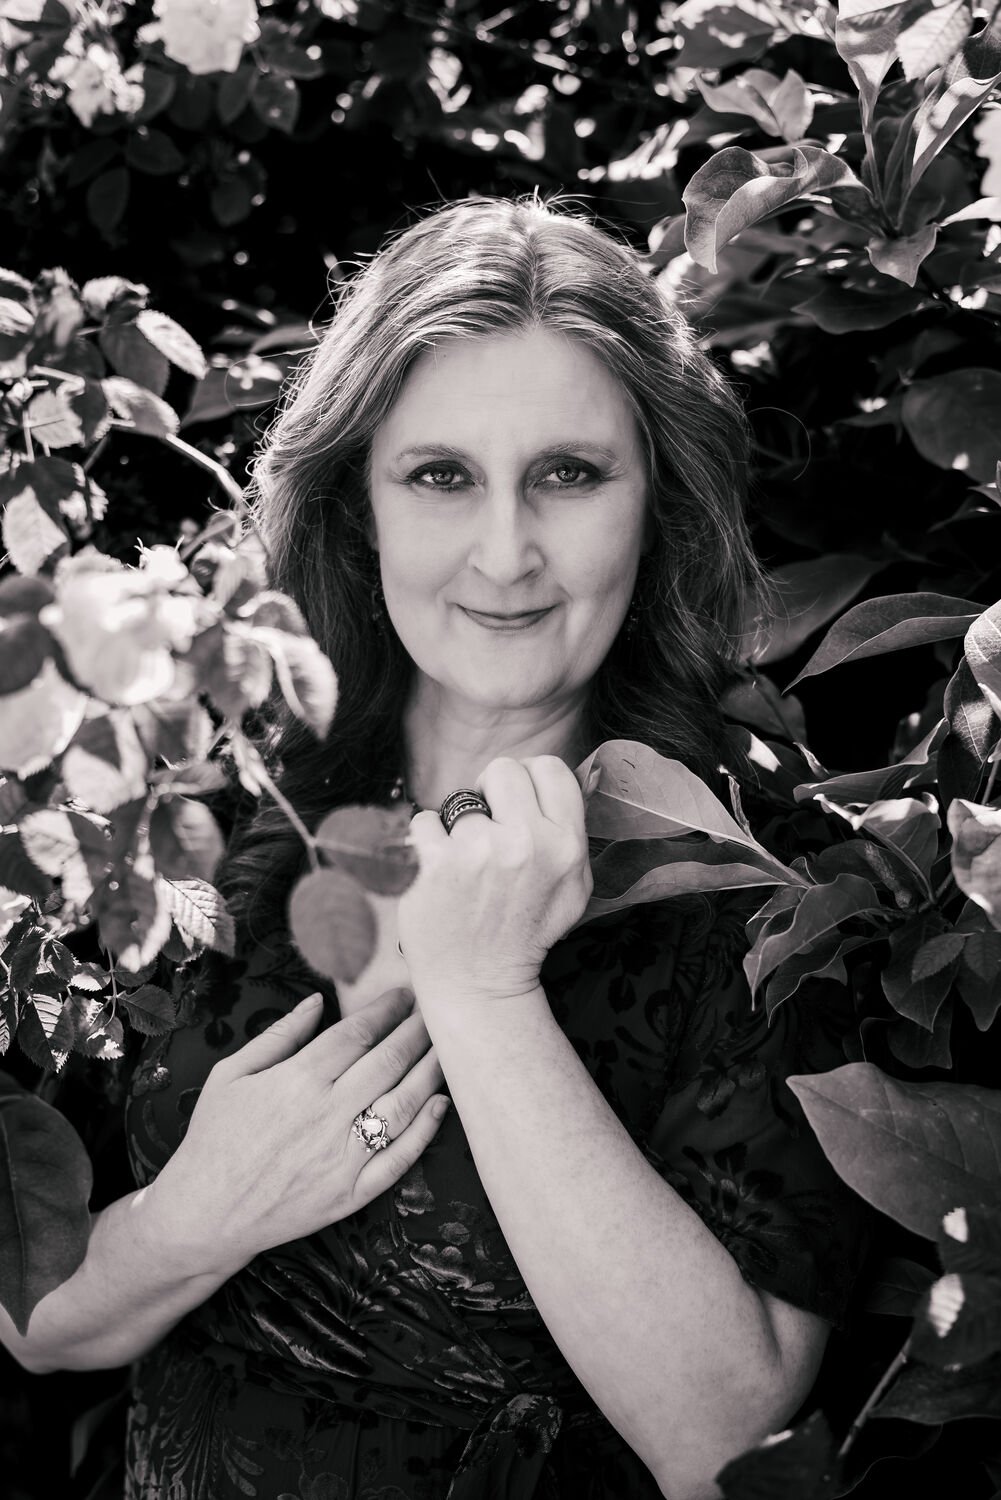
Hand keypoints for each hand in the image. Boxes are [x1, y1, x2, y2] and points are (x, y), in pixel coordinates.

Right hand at [143, 988, 448, 1278]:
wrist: (204, 1213)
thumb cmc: (215, 1138)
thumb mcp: (232, 1074)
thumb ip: (279, 1034)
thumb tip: (319, 1001)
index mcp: (298, 1079)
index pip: (357, 1033)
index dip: (386, 1010)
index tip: (405, 995)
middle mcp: (327, 1114)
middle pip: (387, 1062)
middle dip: (416, 1032)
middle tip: (436, 1013)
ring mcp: (343, 1156)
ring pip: (402, 1105)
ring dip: (429, 1073)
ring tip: (446, 1050)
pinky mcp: (351, 1193)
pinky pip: (399, 1159)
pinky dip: (424, 1131)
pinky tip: (438, 1105)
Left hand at [399, 755, 592, 1001]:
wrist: (480, 984)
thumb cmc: (525, 934)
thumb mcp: (573, 887)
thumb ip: (568, 832)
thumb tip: (552, 781)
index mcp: (566, 845)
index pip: (550, 768)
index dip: (529, 780)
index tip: (516, 803)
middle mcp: (526, 843)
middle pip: (503, 769)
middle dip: (492, 794)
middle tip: (486, 828)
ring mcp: (478, 852)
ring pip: (459, 799)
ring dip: (457, 826)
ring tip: (463, 862)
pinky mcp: (434, 864)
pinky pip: (423, 821)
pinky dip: (425, 843)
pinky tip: (438, 873)